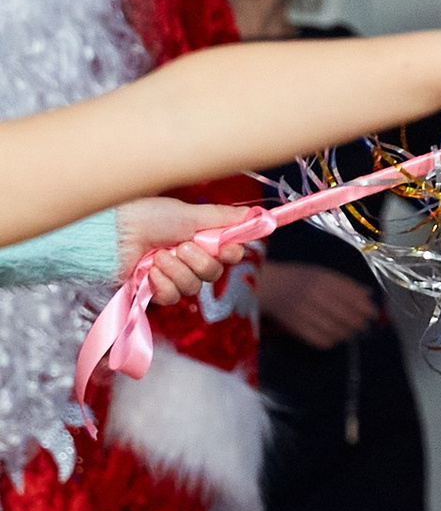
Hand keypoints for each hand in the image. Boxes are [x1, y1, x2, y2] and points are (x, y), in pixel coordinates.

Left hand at [113, 197, 236, 311]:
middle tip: (182, 247)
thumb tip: (256, 214)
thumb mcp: (190, 213)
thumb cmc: (147, 217)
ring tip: (159, 256)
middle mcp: (187, 259)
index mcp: (197, 239)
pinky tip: (149, 270)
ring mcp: (170, 277)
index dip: (230, 254)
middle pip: (214, 274)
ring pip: (194, 287)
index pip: (228, 254)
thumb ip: (223, 217)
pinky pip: (173, 297)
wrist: (113, 232)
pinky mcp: (153, 292)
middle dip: (200, 261)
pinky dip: (163, 283)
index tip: (227, 248)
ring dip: (178, 271)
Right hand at [255, 254, 380, 349]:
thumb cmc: (296, 277)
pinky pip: (320, 339)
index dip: (365, 307)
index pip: (350, 296)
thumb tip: (368, 294)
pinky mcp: (296, 326)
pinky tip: (334, 337)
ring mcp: (304, 311)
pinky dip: (331, 340)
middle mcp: (314, 294)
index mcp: (321, 279)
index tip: (373, 313)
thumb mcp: (320, 273)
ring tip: (349, 331)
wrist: (266, 286)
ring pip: (335, 329)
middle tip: (364, 325)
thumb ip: (344, 284)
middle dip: (359, 322)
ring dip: (346, 332)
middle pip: (345, 314)